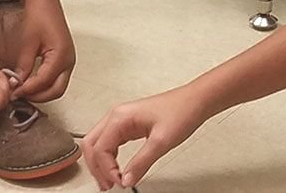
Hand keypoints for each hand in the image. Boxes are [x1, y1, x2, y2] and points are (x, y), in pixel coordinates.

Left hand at [12, 0, 75, 101]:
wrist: (45, 1)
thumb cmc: (38, 16)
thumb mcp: (27, 41)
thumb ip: (24, 65)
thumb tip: (17, 84)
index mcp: (61, 56)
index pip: (44, 82)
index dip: (28, 90)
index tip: (13, 93)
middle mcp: (69, 61)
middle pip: (56, 91)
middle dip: (37, 97)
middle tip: (18, 96)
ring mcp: (69, 61)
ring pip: (57, 87)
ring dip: (41, 93)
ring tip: (23, 90)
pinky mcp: (64, 60)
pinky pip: (57, 79)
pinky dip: (44, 85)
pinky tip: (30, 83)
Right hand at [81, 86, 209, 190]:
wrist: (194, 101)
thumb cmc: (180, 112)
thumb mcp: (161, 142)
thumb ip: (141, 163)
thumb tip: (126, 179)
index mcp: (119, 117)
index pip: (100, 148)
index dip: (107, 170)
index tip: (119, 183)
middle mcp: (116, 116)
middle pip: (91, 145)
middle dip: (96, 167)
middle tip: (107, 186)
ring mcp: (121, 119)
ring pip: (97, 143)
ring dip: (99, 163)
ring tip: (109, 181)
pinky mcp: (128, 124)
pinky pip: (108, 141)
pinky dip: (107, 156)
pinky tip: (115, 168)